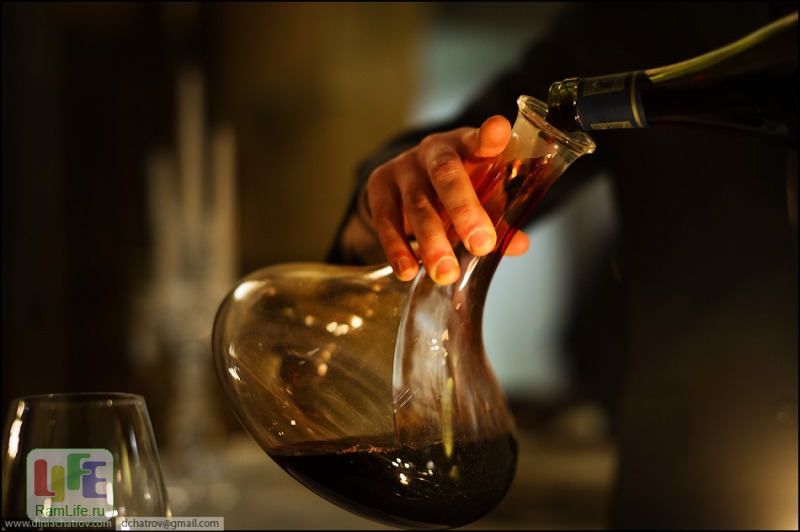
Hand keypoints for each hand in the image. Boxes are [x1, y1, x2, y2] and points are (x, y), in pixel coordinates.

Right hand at [365, 115, 529, 284]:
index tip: (498, 132)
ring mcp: (404, 166)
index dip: (489, 136)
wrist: (405, 181)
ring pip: (417, 203)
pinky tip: (407, 270)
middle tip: (481, 245)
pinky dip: (397, 248)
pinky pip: (386, 219)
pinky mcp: (379, 185)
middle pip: (446, 174)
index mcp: (466, 146)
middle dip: (464, 210)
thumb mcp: (478, 196)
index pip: (479, 139)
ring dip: (432, 241)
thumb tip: (519, 245)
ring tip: (445, 272)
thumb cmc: (454, 188)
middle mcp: (434, 150)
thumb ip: (499, 218)